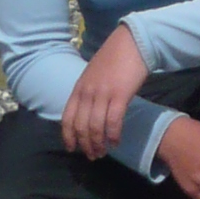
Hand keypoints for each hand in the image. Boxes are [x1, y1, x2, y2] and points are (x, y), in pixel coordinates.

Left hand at [61, 24, 148, 158]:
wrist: (132, 42)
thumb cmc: (114, 58)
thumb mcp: (92, 74)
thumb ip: (87, 92)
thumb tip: (87, 112)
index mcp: (78, 88)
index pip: (67, 118)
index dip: (68, 136)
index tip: (73, 149)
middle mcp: (87, 93)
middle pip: (81, 127)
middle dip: (85, 145)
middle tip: (93, 155)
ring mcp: (102, 94)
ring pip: (95, 127)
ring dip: (99, 143)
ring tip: (104, 152)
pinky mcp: (119, 95)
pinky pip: (113, 122)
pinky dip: (113, 135)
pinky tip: (116, 141)